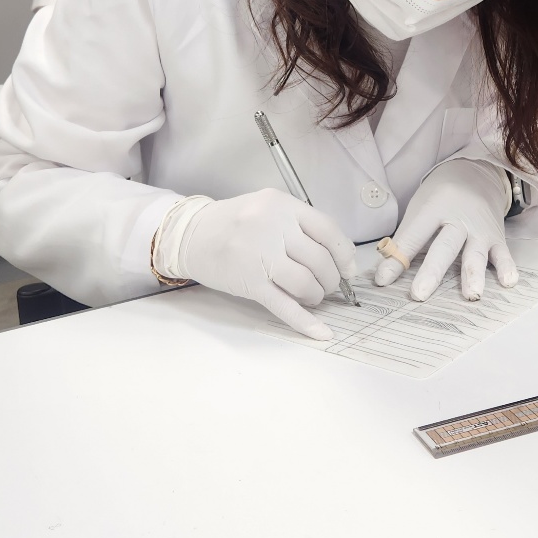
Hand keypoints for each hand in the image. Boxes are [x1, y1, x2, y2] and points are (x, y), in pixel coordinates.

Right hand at [175, 189, 356, 339]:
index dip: (344, 254)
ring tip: (312, 297)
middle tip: (327, 286)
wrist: (189, 235)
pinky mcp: (250, 282)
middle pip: (320, 261)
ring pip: (306, 283)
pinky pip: (284, 305)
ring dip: (316, 296)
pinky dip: (305, 322)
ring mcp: (260, 255)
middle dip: (330, 280)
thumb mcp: (266, 208)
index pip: (328, 230)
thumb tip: (335, 256)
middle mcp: (273, 227)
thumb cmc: (231, 223)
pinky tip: (320, 332)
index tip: (348, 270)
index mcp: (282, 205)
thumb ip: (297, 225)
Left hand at [374, 159, 517, 301]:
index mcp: (433, 208)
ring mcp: (480, 228)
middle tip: (420, 294)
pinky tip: (508, 282)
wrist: (476, 173)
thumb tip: (384, 275)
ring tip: (472, 294)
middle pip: (444, 246)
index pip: (413, 236)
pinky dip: (507, 267)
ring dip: (473, 274)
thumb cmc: (441, 196)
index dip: (397, 258)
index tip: (383, 280)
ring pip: (476, 252)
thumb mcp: (419, 209)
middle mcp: (458, 218)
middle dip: (432, 271)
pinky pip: (503, 253)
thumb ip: (405, 240)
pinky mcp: (497, 236)